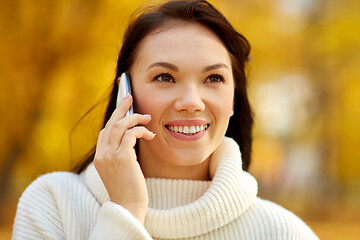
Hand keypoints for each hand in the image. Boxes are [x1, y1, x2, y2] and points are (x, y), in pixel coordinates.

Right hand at [93, 94, 154, 223]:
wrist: (128, 206)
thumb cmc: (128, 188)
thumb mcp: (120, 169)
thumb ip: (121, 153)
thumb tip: (132, 136)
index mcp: (99, 157)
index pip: (104, 131)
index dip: (114, 117)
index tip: (122, 106)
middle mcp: (101, 154)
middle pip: (110, 123)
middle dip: (121, 107)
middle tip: (129, 95)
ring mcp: (109, 155)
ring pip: (120, 125)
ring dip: (135, 117)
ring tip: (147, 117)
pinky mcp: (121, 157)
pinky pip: (131, 134)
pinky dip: (142, 130)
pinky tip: (150, 135)